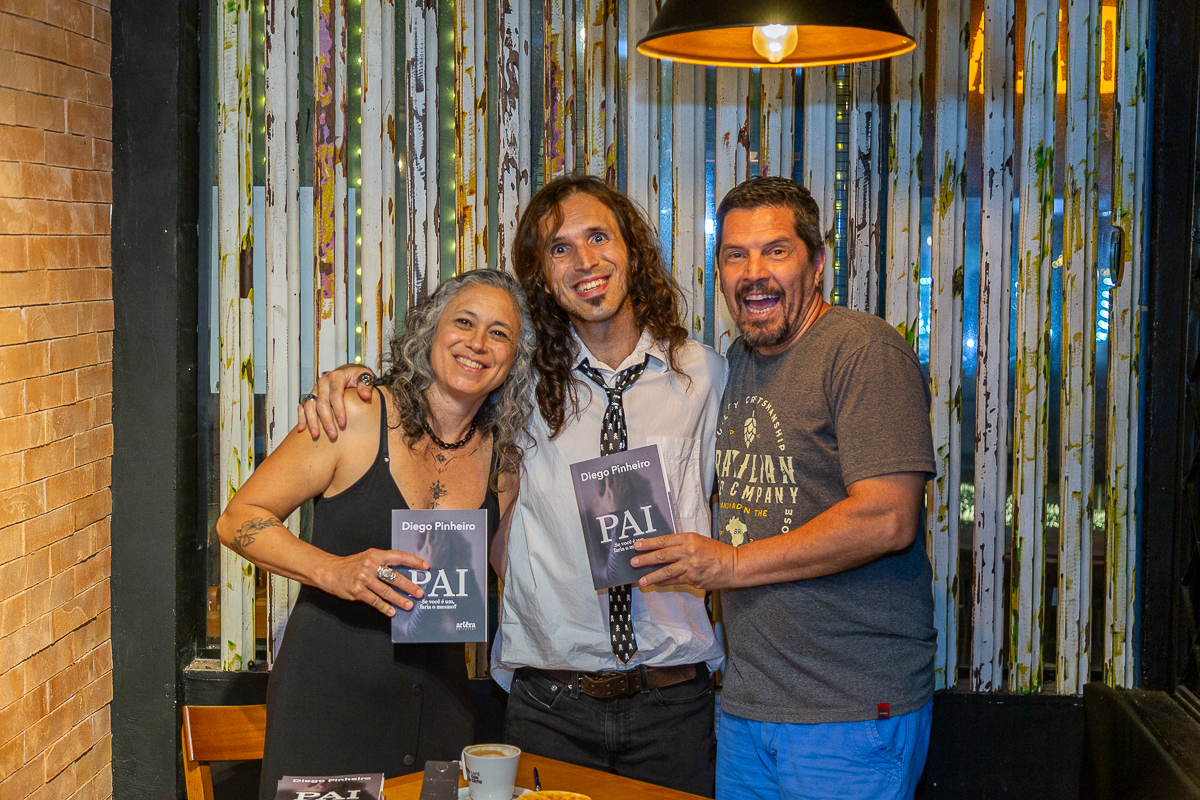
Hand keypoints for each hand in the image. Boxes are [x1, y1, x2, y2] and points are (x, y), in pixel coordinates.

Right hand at [297, 365, 376, 440]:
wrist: (348, 372)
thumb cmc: (357, 375)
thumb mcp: (366, 375)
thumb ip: (366, 384)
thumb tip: (365, 394)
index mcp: (337, 376)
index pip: (336, 395)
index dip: (338, 410)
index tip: (342, 423)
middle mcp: (324, 382)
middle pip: (322, 403)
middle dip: (326, 420)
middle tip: (332, 434)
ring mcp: (316, 389)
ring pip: (310, 405)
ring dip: (312, 421)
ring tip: (316, 435)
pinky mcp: (312, 395)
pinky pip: (303, 406)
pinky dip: (301, 417)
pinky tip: (302, 428)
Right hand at [314, 548, 429, 615]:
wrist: (330, 571)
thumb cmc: (352, 565)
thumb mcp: (368, 557)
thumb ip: (384, 563)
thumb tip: (403, 573)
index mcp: (376, 554)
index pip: (399, 556)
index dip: (414, 561)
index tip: (425, 567)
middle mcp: (371, 565)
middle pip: (395, 577)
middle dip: (409, 586)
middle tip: (419, 593)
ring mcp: (364, 578)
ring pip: (386, 591)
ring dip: (399, 599)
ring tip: (409, 605)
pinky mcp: (357, 591)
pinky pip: (375, 601)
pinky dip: (385, 607)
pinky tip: (392, 612)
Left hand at [632, 533, 738, 590]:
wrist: (733, 565)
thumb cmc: (717, 551)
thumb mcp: (699, 540)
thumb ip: (682, 543)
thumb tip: (663, 549)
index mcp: (689, 539)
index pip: (664, 540)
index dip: (649, 544)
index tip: (637, 546)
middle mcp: (688, 552)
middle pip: (662, 555)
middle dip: (645, 559)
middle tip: (633, 562)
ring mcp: (690, 567)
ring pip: (666, 572)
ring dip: (652, 576)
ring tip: (641, 580)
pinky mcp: (693, 580)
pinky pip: (675, 581)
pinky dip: (664, 583)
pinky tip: (656, 583)